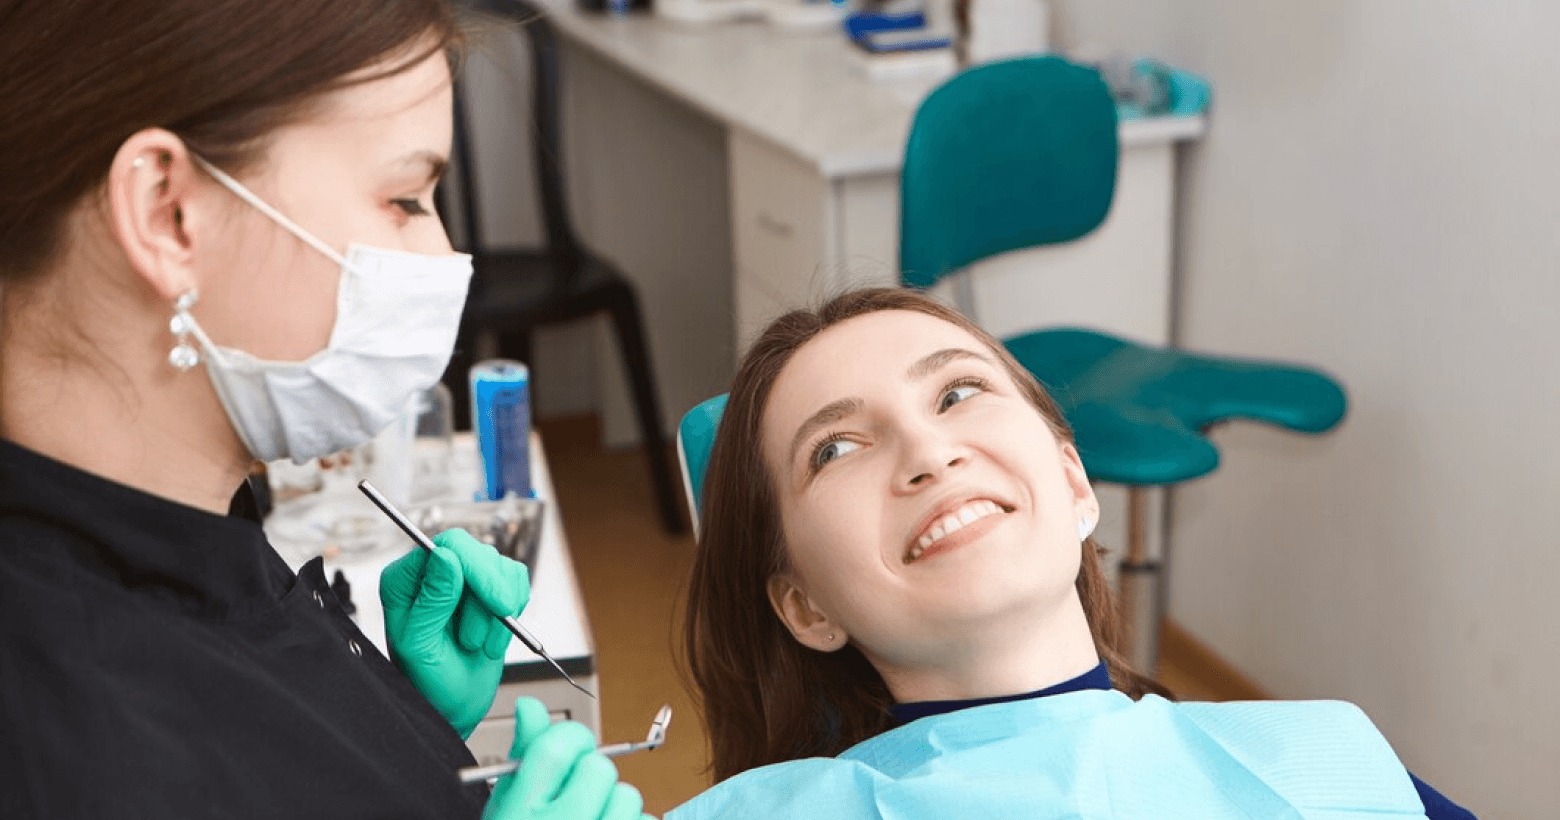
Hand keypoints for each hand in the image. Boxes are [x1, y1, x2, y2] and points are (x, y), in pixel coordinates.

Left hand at [381, 529, 528, 736]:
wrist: (453, 705)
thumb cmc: (428, 683)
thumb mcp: (421, 646)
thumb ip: (431, 601)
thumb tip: (445, 556)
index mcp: (405, 581)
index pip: (448, 545)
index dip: (478, 568)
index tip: (497, 603)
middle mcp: (433, 574)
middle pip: (478, 553)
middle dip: (492, 593)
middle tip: (499, 620)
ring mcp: (463, 580)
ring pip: (501, 568)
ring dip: (499, 612)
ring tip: (480, 643)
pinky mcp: (488, 590)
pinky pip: (516, 580)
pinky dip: (515, 610)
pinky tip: (496, 636)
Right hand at [483, 697, 650, 819]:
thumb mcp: (505, 809)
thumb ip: (523, 756)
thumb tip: (531, 706)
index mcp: (520, 812)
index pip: (558, 745)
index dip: (570, 740)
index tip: (569, 752)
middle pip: (600, 767)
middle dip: (591, 778)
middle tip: (574, 800)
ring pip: (629, 795)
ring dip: (615, 806)